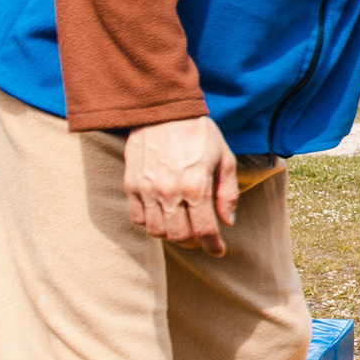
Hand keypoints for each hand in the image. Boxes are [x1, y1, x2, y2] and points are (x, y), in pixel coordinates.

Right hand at [123, 116, 239, 255]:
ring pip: (156, 231)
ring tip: (182, 226)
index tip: (218, 250)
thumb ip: (228, 193)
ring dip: (171, 235)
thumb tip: (227, 222)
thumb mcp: (225, 158)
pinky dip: (150, 224)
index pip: (204, 230)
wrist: (162, 109)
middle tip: (200, 237)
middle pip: (179, 236)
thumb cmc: (199, 133)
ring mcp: (147, 189)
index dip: (213, 246)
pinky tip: (162, 216)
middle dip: (193, 242)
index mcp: (196, 185)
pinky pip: (137, 218)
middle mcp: (169, 191)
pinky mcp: (131, 184)